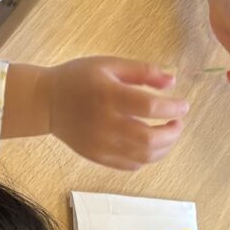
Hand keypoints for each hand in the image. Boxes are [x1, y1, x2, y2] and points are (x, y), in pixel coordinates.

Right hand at [9, 58, 189, 169]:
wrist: (46, 102)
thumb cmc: (79, 79)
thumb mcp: (109, 64)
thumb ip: (142, 71)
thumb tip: (172, 83)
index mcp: (108, 96)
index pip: (150, 107)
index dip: (172, 108)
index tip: (183, 106)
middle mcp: (105, 123)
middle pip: (149, 138)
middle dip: (172, 133)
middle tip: (178, 123)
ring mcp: (101, 144)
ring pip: (143, 156)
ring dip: (164, 148)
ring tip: (168, 135)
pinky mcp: (98, 157)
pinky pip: (130, 164)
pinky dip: (146, 157)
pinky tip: (149, 146)